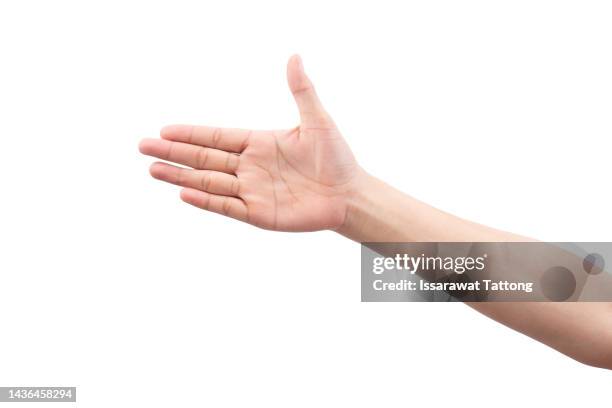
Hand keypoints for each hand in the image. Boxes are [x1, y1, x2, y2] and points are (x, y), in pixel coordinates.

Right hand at [139, 55, 361, 230]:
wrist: (350, 195)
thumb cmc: (336, 157)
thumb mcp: (317, 120)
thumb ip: (301, 90)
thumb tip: (294, 56)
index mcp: (259, 143)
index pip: (217, 137)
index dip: (191, 133)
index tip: (165, 129)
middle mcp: (250, 167)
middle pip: (204, 158)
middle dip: (174, 152)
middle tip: (143, 146)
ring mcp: (252, 191)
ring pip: (209, 182)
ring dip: (181, 176)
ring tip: (154, 169)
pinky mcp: (259, 214)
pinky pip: (228, 206)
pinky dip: (206, 200)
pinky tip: (185, 194)